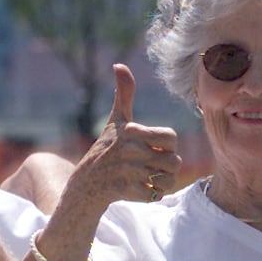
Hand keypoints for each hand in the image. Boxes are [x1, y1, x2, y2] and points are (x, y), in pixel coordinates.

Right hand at [69, 64, 180, 208]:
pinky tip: (141, 188)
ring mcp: (127, 172)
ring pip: (167, 179)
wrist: (86, 182)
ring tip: (149, 177)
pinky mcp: (125, 191)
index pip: (171, 138)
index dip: (167, 145)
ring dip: (162, 181)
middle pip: (174, 161)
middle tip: (151, 165)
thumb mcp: (115, 121)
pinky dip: (152, 195)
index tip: (154, 147)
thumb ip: (123, 94)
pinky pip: (156, 195)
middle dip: (166, 165)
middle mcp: (129, 150)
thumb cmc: (106, 148)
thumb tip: (119, 65)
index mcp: (131, 132)